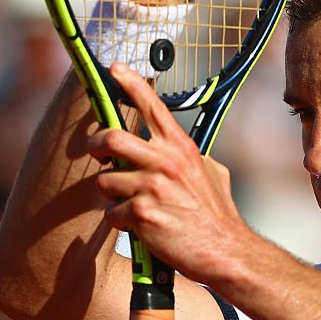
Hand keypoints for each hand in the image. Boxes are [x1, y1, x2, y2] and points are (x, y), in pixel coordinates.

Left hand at [87, 62, 245, 281]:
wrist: (224, 250)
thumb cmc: (216, 215)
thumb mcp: (211, 172)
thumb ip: (188, 156)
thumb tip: (175, 147)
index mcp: (182, 148)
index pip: (152, 106)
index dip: (129, 84)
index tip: (113, 68)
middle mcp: (166, 162)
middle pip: (112, 137)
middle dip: (96, 145)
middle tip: (97, 153)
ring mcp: (153, 188)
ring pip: (105, 181)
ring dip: (112, 195)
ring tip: (130, 204)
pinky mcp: (141, 214)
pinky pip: (112, 213)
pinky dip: (121, 222)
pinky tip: (140, 227)